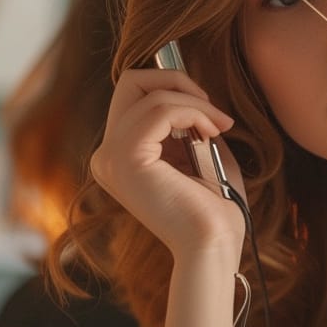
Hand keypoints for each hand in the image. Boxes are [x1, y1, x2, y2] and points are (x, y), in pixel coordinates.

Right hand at [91, 68, 246, 259]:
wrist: (213, 246)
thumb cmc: (214, 208)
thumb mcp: (201, 153)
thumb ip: (189, 123)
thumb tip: (192, 91)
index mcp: (119, 156)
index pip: (134, 96)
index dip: (174, 91)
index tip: (211, 115)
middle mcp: (106, 155)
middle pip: (130, 81)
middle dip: (176, 81)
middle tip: (212, 110)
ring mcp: (111, 156)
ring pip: (150, 93)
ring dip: (194, 102)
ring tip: (220, 126)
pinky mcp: (126, 158)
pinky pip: (161, 109)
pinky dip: (193, 112)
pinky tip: (213, 133)